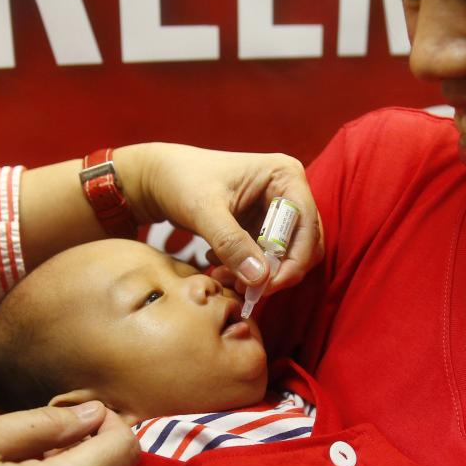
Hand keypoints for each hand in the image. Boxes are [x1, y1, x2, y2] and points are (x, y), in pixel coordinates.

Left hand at [114, 142, 322, 292]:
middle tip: (243, 289)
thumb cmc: (181, 181)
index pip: (306, 227)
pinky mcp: (263, 227)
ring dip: (259, 275)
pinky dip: (248, 271)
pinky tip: (218, 267)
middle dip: (275, 272)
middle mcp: (289, 191)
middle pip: (304, 245)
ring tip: (222, 278)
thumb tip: (260, 278)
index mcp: (285, 176)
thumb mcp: (204, 211)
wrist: (159, 178)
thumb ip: (231, 243)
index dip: (292, 261)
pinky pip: (268, 259)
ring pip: (286, 257)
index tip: (265, 287)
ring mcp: (277, 211)